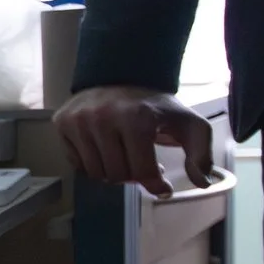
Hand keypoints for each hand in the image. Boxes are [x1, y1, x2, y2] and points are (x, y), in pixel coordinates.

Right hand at [55, 85, 213, 196]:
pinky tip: (105, 150)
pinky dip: (92, 164)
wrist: (121, 76)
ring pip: (95, 173)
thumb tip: (202, 183)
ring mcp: (78, 121)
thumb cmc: (155, 106)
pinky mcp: (62, 124)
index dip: (155, 184)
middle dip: (133, 175)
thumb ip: (200, 153)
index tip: (163, 187)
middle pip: (116, 175)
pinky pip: (76, 164)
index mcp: (136, 118)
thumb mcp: (188, 124)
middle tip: (141, 164)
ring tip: (124, 157)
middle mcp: (102, 119)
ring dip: (112, 171)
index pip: (142, 171)